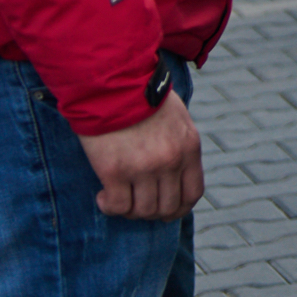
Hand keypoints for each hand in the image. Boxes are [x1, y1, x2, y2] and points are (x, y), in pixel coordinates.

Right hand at [81, 91, 202, 220]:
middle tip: (136, 204)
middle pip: (167, 207)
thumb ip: (179, 146)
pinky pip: (117, 206)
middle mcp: (170, 161)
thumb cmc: (143, 98)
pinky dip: (110, 207)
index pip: (193, 193)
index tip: (166, 210)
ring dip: (130, 211)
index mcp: (188, 147)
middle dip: (152, 212)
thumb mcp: (177, 119)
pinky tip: (103, 196)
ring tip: (118, 198)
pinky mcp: (114, 171)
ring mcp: (143, 168)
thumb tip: (175, 174)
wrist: (113, 83)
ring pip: (142, 211)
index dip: (179, 208)